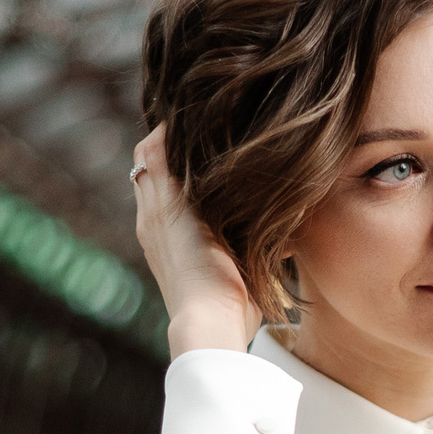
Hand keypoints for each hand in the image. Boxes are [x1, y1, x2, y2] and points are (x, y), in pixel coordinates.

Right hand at [131, 124, 256, 359]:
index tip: (202, 156)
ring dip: (172, 137)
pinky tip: (192, 112)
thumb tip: (285, 241)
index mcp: (166, 244)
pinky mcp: (164, 204)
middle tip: (202, 125)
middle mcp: (153, 224)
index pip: (161, 196)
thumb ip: (248, 253)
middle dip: (171, 148)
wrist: (208, 321)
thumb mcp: (238, 275)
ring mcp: (155, 213)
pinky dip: (169, 132)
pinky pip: (155, 153)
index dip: (175, 173)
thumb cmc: (231, 312)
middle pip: (148, 172)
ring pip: (148, 158)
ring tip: (201, 115)